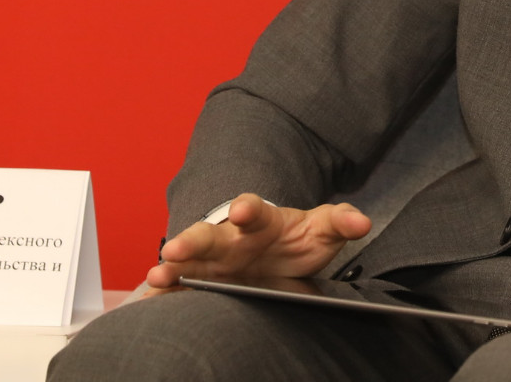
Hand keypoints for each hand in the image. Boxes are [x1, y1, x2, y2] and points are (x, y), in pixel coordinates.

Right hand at [144, 194, 371, 293]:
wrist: (277, 257)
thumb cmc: (296, 240)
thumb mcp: (322, 230)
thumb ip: (341, 221)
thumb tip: (362, 222)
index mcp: (260, 220)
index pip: (253, 209)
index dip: (248, 208)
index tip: (244, 210)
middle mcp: (230, 239)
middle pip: (208, 235)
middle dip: (192, 241)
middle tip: (175, 248)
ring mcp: (214, 263)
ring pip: (187, 263)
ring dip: (172, 268)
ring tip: (157, 276)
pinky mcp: (203, 284)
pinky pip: (179, 289)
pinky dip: (163, 295)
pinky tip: (148, 302)